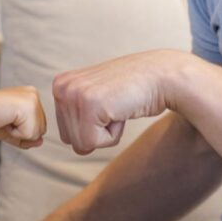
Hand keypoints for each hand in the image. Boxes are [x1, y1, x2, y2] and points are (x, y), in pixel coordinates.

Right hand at [0, 87, 46, 148]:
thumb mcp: (10, 131)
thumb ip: (27, 137)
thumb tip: (41, 141)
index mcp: (30, 96)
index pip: (38, 126)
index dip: (20, 131)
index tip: (4, 118)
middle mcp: (34, 94)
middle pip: (40, 130)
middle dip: (21, 132)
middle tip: (3, 119)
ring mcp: (32, 99)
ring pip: (36, 133)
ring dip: (17, 133)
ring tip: (3, 119)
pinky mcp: (28, 106)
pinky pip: (29, 134)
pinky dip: (15, 133)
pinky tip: (4, 120)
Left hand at [53, 49, 190, 153]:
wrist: (161, 76)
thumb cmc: (133, 90)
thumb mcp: (96, 95)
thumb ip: (79, 112)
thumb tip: (71, 143)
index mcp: (60, 84)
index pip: (66, 133)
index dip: (93, 127)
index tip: (108, 104)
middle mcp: (61, 87)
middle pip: (70, 140)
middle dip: (97, 132)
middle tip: (115, 105)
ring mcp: (73, 95)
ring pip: (81, 144)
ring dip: (107, 132)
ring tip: (118, 106)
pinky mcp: (88, 106)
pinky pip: (94, 143)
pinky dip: (114, 134)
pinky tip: (121, 110)